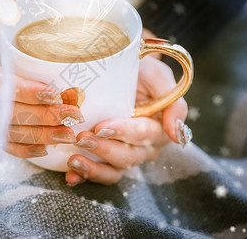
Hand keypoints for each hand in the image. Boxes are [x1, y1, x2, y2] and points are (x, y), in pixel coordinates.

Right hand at [0, 34, 83, 158]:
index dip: (25, 92)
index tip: (55, 94)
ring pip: (6, 132)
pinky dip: (25, 149)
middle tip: (72, 116)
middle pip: (4, 113)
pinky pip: (3, 143)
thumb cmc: (1, 23)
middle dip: (42, 118)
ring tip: (68, 134)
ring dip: (39, 136)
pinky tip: (47, 148)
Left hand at [65, 53, 188, 185]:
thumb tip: (176, 133)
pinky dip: (84, 176)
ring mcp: (125, 154)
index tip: (101, 127)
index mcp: (159, 127)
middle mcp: (144, 146)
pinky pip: (99, 173)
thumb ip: (173, 101)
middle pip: (128, 156)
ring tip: (73, 160)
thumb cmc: (140, 71)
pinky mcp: (106, 159)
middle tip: (81, 138)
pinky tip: (71, 176)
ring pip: (114, 170)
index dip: (123, 132)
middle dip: (104, 149)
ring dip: (93, 168)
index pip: (144, 134)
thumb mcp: (158, 75)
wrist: (118, 70)